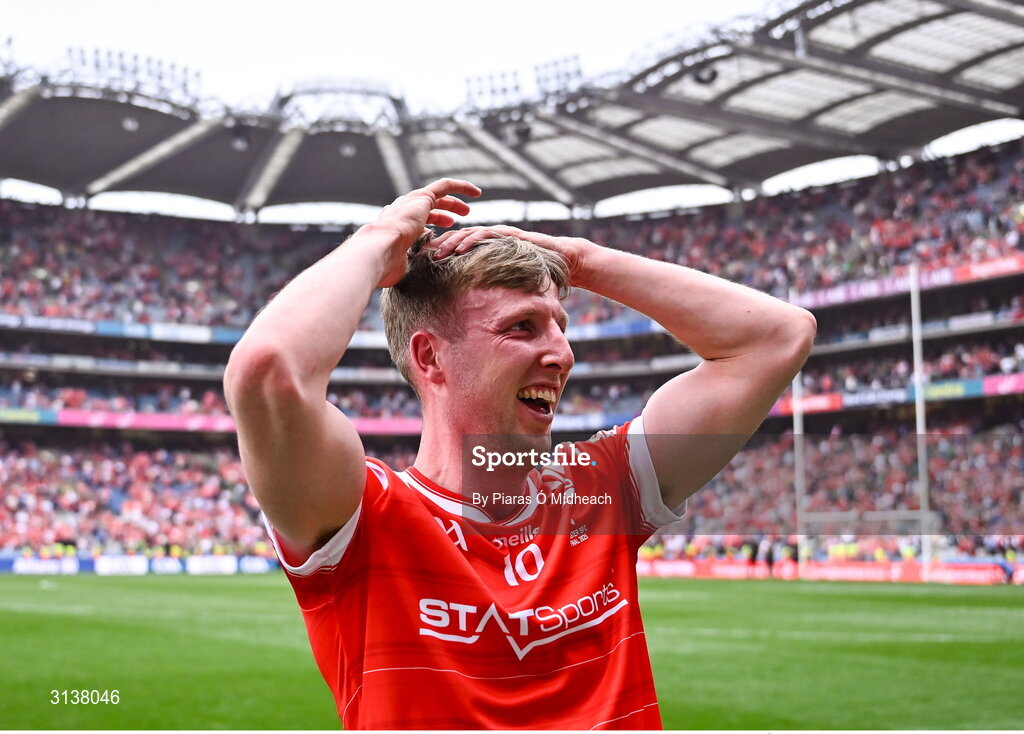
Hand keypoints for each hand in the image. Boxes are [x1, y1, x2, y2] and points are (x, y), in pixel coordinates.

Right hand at [362, 178, 480, 286]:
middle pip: (428, 208)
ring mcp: (411, 202)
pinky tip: (476, 192)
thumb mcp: (402, 265)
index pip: (418, 220)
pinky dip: (461, 187)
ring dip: (453, 203)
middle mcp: (402, 210)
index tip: (445, 229)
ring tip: (467, 212)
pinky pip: (445, 186)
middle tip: (457, 220)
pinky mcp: (422, 197)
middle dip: (444, 212)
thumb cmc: (386, 264)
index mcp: (397, 225)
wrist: (379, 249)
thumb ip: (409, 265)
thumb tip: (415, 278)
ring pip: (438, 197)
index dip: (433, 222)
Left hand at [431, 225, 595, 286]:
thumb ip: (495, 292)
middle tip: (422, 257)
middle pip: (458, 238)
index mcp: (487, 248)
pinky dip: (472, 240)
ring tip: (437, 254)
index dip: (441, 253)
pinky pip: (486, 234)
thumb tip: (478, 319)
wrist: (565, 260)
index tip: (423, 264)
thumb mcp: (511, 284)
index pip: (458, 247)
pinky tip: (459, 249)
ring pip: (468, 233)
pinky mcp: (509, 234)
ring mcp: (500, 234)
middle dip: (439, 246)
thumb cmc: (539, 274)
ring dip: (451, 242)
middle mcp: (491, 238)